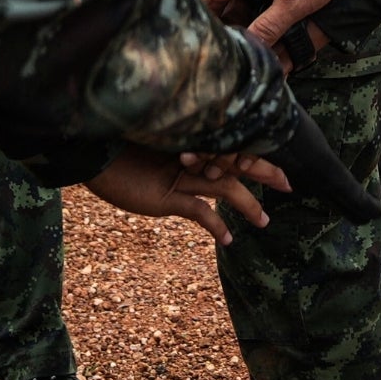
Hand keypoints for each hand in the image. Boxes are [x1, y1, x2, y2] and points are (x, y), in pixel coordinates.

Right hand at [85, 146, 288, 244]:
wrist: (91, 151)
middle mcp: (189, 154)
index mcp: (188, 140)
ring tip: (265, 220)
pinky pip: (199, 212)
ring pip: (226, 187)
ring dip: (248, 205)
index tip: (273, 151)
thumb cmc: (115, 146)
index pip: (227, 142)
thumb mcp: (146, 143)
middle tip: (289, 182)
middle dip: (264, 170)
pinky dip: (216, 226)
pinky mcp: (168, 195)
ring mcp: (180, 175)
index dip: (251, 148)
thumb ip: (167, 144)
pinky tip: (228, 239)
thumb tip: (182, 148)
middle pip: (236, 160)